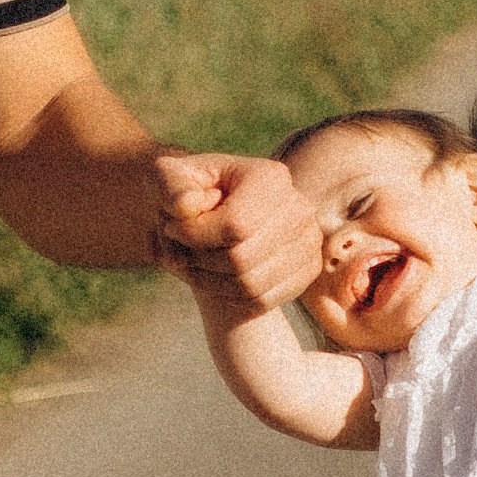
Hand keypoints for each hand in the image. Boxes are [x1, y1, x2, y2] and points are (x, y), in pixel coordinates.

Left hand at [154, 150, 321, 308]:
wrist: (214, 209)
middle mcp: (299, 208)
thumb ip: (170, 186)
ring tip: (190, 264)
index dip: (195, 236)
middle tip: (178, 251)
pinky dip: (230, 296)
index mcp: (270, 178)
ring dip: (209, 281)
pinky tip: (211, 277)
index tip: (170, 228)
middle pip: (242, 259)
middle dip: (199, 261)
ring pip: (251, 285)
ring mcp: (308, 241)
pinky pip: (263, 300)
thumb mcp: (168, 176)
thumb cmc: (189, 191)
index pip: (235, 225)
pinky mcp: (307, 269)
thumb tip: (187, 206)